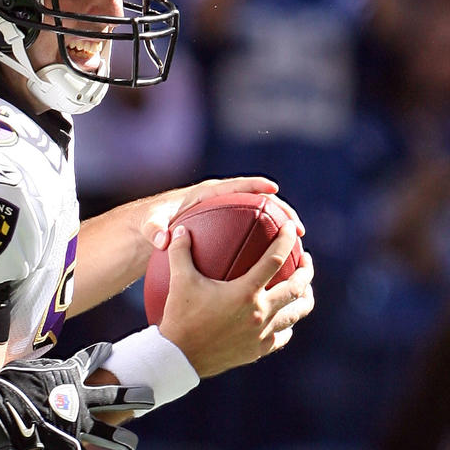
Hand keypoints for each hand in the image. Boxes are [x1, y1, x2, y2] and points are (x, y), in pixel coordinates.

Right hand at [0, 344, 152, 449]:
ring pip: (107, 433)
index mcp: (68, 376)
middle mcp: (80, 400)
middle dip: (133, 396)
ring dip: (121, 440)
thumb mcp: (24, 366)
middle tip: (150, 396)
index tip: (109, 348)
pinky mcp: (68, 446)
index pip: (89, 360)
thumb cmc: (6, 386)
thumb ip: (41, 366)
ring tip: (132, 445)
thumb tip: (42, 361)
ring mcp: (76, 424)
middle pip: (113, 397)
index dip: (99, 353)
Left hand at [141, 177, 304, 250]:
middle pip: (258, 201)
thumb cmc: (151, 222)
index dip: (255, 185)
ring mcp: (227, 214)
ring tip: (299, 247)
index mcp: (206, 192)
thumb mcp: (150, 225)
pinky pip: (252, 234)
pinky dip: (266, 245)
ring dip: (280, 229)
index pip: (235, 185)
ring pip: (260, 218)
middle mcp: (221, 200)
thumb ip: (154, 229)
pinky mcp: (228, 228)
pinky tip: (278, 265)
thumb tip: (164, 240)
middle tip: (297, 228)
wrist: (151, 228)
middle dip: (280, 210)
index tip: (273, 189)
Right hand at [157, 222, 315, 377]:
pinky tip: (282, 318)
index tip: (291, 229)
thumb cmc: (180, 316)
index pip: (274, 259)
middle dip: (306, 271)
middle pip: (297, 288)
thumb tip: (182, 229)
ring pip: (296, 313)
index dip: (286, 240)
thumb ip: (180, 251)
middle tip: (305, 260)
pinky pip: (283, 335)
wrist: (180, 357)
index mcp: (245, 292)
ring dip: (304, 298)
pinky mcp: (259, 349)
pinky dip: (286, 324)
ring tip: (303, 289)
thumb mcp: (179, 280)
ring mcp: (262, 333)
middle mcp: (260, 312)